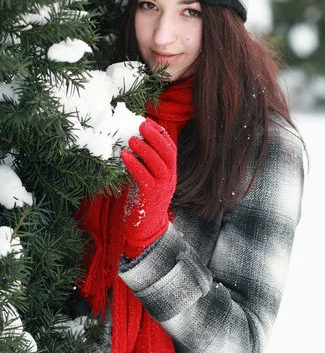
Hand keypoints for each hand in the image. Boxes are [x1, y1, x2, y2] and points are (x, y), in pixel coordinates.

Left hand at [120, 118, 176, 257]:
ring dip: (145, 148)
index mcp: (171, 173)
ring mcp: (163, 187)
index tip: (149, 122)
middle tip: (141, 124)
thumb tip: (133, 144)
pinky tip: (124, 156)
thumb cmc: (144, 203)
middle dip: (155, 136)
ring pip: (158, 163)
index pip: (171, 149)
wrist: (147, 230)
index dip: (160, 134)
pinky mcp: (151, 196)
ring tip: (131, 138)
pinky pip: (144, 176)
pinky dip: (135, 164)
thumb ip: (145, 165)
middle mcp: (170, 179)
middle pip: (167, 153)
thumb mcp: (147, 180)